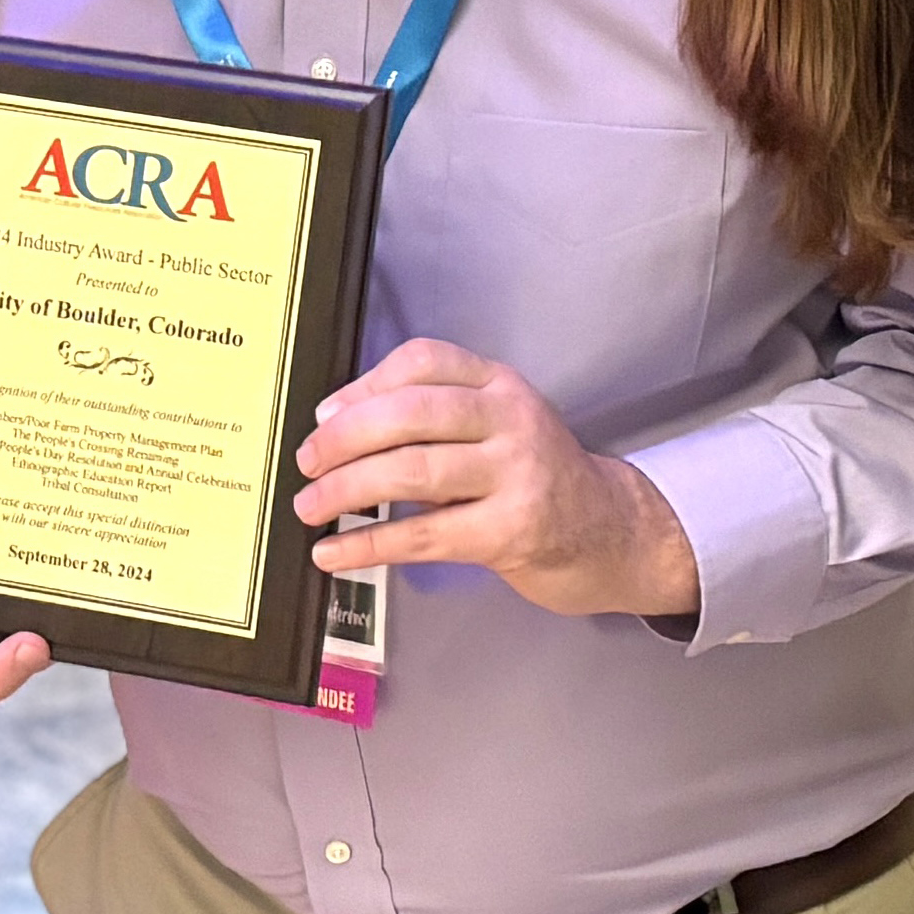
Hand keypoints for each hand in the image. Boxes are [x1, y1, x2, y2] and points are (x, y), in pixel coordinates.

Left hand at [292, 340, 698, 622]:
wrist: (607, 530)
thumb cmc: (532, 476)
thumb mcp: (493, 426)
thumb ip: (429, 416)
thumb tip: (335, 421)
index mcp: (499, 384)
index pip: (423, 360)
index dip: (364, 385)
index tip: (325, 414)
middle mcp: (510, 420)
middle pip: (410, 412)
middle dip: (345, 437)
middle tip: (307, 461)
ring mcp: (516, 475)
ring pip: (413, 471)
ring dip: (346, 489)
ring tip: (309, 505)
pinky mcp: (511, 531)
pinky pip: (424, 536)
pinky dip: (368, 545)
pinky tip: (333, 553)